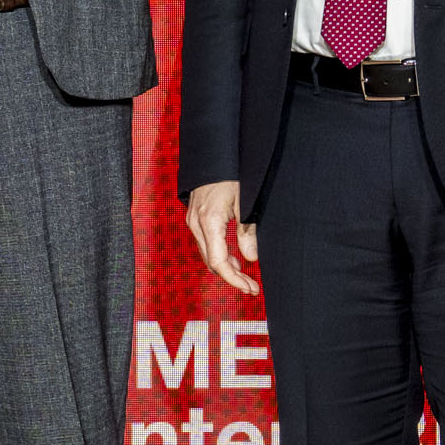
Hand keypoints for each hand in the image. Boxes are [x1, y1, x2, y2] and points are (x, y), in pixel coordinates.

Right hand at [184, 179, 258, 295]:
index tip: (249, 288)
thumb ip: (247, 231)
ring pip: (207, 255)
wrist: (212, 157)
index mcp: (209, 222)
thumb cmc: (230, 174)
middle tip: (251, 287)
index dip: (234, 279)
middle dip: (232, 278)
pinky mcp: (194, 218)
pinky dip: (219, 255)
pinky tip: (233, 257)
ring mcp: (192, 221)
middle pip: (211, 263)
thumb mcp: (245, 202)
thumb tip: (251, 258)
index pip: (219, 262)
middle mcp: (196, 224)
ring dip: (225, 267)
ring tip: (245, 275)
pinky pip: (205, 244)